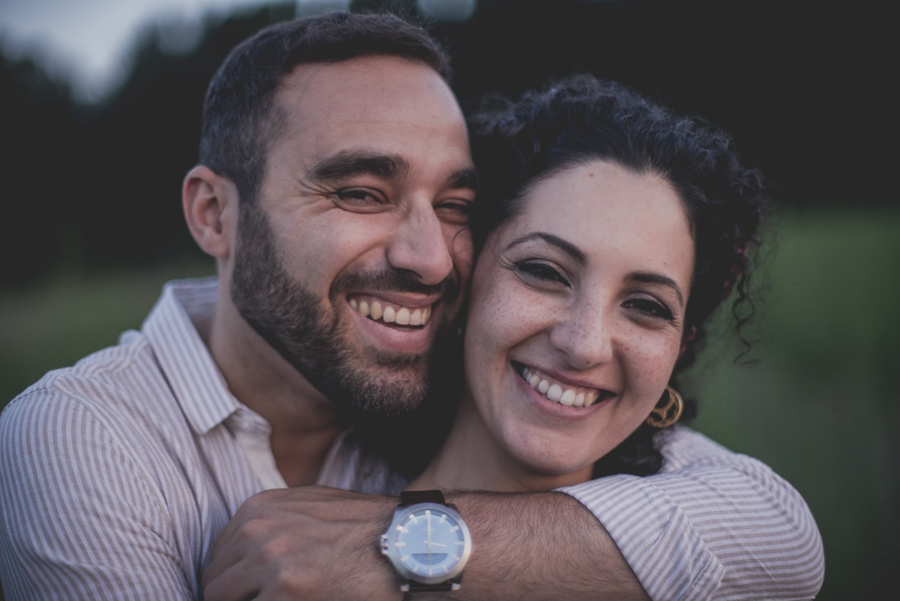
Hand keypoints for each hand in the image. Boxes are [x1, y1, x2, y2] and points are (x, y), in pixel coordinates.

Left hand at [202, 486, 401, 600]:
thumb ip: (272, 522)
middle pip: (216, 585)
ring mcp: (269, 564)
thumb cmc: (365, 528)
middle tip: (271, 599)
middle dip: (237, 600)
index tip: (250, 594)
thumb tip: (241, 555)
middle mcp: (258, 531)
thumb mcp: (311, 505)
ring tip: (291, 599)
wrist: (408, 543)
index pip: (219, 558)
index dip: (234, 584)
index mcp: (259, 509)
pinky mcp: (285, 594)